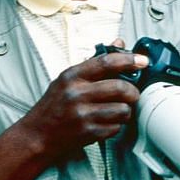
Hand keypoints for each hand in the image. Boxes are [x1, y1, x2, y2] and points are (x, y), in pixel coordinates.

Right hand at [18, 38, 147, 160]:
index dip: (129, 59)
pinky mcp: (88, 132)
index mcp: (72, 77)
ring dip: (125, 111)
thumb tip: (118, 45)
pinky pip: (116, 127)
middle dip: (132, 92)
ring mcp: (82, 114)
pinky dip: (115, 126)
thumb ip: (94, 63)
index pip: (106, 62)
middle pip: (120, 87)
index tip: (142, 61)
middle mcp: (76, 94)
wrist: (37, 134)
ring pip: (123, 109)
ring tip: (115, 110)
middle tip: (131, 94)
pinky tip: (105, 123)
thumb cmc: (52, 106)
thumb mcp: (66, 80)